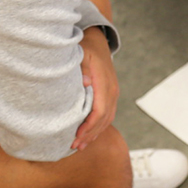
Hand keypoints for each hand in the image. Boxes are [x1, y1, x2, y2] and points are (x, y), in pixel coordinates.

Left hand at [73, 26, 118, 149]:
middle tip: (75, 146)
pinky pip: (108, 115)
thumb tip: (86, 83)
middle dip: (90, 134)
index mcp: (104, 83)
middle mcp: (112, 91)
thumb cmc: (86, 49)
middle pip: (104, 119)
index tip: (77, 135)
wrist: (98, 42)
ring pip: (107, 119)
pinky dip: (99, 127)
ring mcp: (113, 94)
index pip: (99, 110)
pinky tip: (90, 134)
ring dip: (95, 133)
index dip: (89, 125)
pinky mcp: (111, 95)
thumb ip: (83, 69)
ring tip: (81, 145)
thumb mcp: (82, 54)